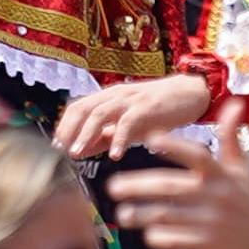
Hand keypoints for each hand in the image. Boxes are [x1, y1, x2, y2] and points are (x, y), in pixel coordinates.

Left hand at [53, 74, 213, 160]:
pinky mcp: (147, 107)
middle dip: (69, 130)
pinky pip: (128, 122)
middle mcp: (115, 95)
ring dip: (85, 134)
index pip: (77, 108)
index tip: (56, 146)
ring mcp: (130, 100)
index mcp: (108, 98)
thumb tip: (80, 150)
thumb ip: (105, 135)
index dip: (64, 126)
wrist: (192, 93)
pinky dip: (119, 138)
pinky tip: (115, 155)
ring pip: (99, 113)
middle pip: (82, 109)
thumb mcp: (127, 122)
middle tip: (61, 151)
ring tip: (77, 153)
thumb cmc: (159, 109)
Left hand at [111, 134, 248, 248]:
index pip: (196, 155)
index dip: (173, 146)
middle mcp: (215, 196)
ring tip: (122, 213)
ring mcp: (210, 222)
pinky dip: (157, 237)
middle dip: (137, 186)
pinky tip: (147, 233)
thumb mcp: (243, 169)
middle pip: (170, 187)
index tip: (149, 138)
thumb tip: (234, 104)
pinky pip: (174, 241)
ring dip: (140, 214)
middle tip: (112, 187)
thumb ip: (231, 138)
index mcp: (222, 175)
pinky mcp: (207, 246)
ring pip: (166, 215)